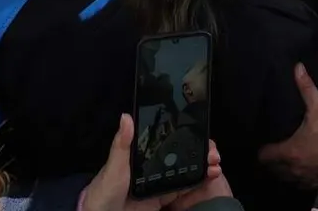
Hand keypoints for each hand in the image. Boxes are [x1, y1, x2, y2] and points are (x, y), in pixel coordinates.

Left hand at [82, 115, 229, 210]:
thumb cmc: (103, 190)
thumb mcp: (114, 166)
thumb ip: (122, 144)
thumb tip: (126, 116)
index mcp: (140, 155)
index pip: (165, 142)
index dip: (184, 137)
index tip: (200, 133)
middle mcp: (151, 168)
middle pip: (179, 157)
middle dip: (198, 153)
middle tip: (213, 153)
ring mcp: (157, 184)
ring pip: (183, 173)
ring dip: (200, 169)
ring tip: (214, 166)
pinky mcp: (160, 200)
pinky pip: (179, 192)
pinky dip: (194, 186)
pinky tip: (206, 179)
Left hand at [258, 64, 317, 187]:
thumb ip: (306, 87)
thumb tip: (297, 67)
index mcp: (289, 151)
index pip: (264, 156)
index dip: (262, 150)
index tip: (264, 143)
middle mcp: (293, 169)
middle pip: (272, 170)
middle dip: (271, 162)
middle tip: (274, 150)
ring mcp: (305, 178)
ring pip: (286, 179)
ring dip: (284, 171)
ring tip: (286, 161)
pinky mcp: (317, 183)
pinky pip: (301, 184)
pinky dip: (298, 178)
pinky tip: (303, 169)